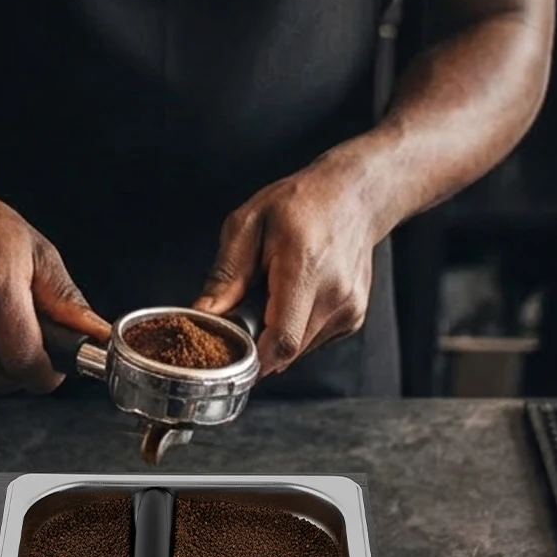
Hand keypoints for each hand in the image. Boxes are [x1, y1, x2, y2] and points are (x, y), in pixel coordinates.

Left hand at [194, 151, 381, 378]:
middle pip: (288, 351)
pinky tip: (293, 299)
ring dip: (277, 336)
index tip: (231, 359)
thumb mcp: (248, 225)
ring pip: (300, 350)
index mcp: (305, 269)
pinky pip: (314, 341)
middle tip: (244, 315)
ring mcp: (349, 308)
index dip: (254, 359)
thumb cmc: (300, 204)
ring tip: (272, 298)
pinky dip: (296, 330)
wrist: (352, 197)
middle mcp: (335, 294)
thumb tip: (203, 313)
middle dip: (258, 344)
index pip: (282, 338)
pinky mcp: (353, 317)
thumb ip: (225, 275)